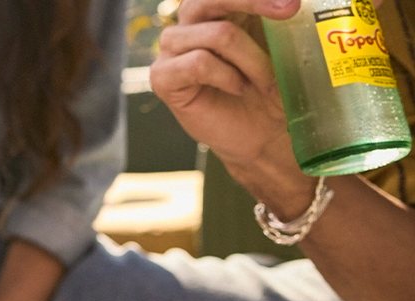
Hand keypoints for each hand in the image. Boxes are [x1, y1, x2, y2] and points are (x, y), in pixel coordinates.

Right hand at [150, 0, 300, 174]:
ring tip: (266, 81)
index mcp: (219, 7)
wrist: (261, 132)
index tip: (293, 1)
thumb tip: (293, 0)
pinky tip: (238, 88)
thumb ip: (278, 16)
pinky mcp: (163, 77)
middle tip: (290, 10)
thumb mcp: (282, 43)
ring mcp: (173, 49)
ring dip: (252, 58)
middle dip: (253, 1)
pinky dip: (228, 76)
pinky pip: (199, 63)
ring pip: (218, 34)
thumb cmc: (272, 87)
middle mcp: (191, 23)